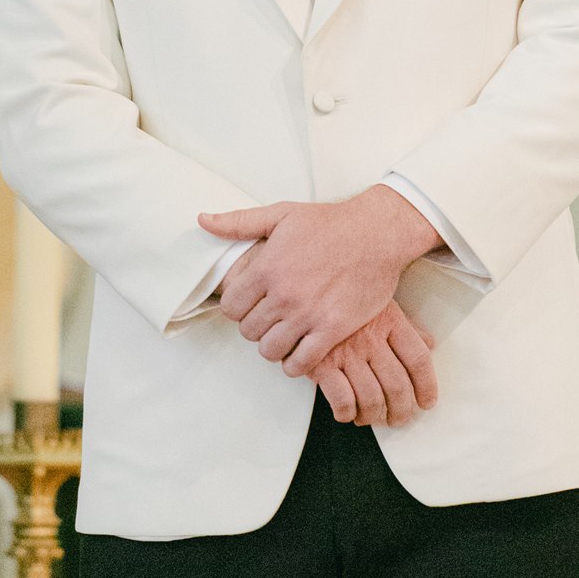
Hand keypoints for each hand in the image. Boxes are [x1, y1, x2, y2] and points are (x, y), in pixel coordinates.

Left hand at [198, 185, 441, 377]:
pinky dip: (296, 363)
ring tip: (282, 334)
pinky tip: (300, 350)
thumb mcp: (281, 214)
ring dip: (273, 345)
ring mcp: (309, 314)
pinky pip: (301, 363)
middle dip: (254, 325)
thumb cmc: (329, 222)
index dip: (236, 307)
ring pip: (270, 350)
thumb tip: (202, 220)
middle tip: (268, 318)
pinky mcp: (333, 329)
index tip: (249, 303)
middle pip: (248, 331)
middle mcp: (284, 294)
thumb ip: (238, 222)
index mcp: (268, 267)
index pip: (230, 306)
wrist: (376, 233)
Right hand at [313, 301, 437, 427]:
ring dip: (374, 416)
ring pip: (371, 399)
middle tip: (398, 418)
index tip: (426, 402)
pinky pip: (342, 401)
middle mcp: (370, 337)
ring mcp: (346, 351)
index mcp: (389, 319)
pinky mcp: (320, 364)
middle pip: (397, 386)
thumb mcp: (378, 301)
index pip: (418, 360)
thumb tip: (429, 343)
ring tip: (371, 417)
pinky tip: (347, 411)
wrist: (303, 287)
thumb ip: (405, 324)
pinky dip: (347, 413)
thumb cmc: (343, 295)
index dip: (427, 387)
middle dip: (401, 411)